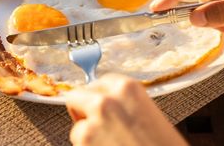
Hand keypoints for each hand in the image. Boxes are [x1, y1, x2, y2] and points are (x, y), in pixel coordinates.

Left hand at [65, 73, 186, 145]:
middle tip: (96, 127)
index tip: (99, 106)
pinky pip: (77, 141)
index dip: (99, 97)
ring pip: (78, 124)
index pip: (99, 83)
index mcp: (128, 87)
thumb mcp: (147, 115)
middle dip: (84, 111)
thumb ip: (123, 105)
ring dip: (88, 135)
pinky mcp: (85, 139)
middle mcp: (108, 98)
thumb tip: (101, 105)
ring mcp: (94, 119)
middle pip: (78, 95)